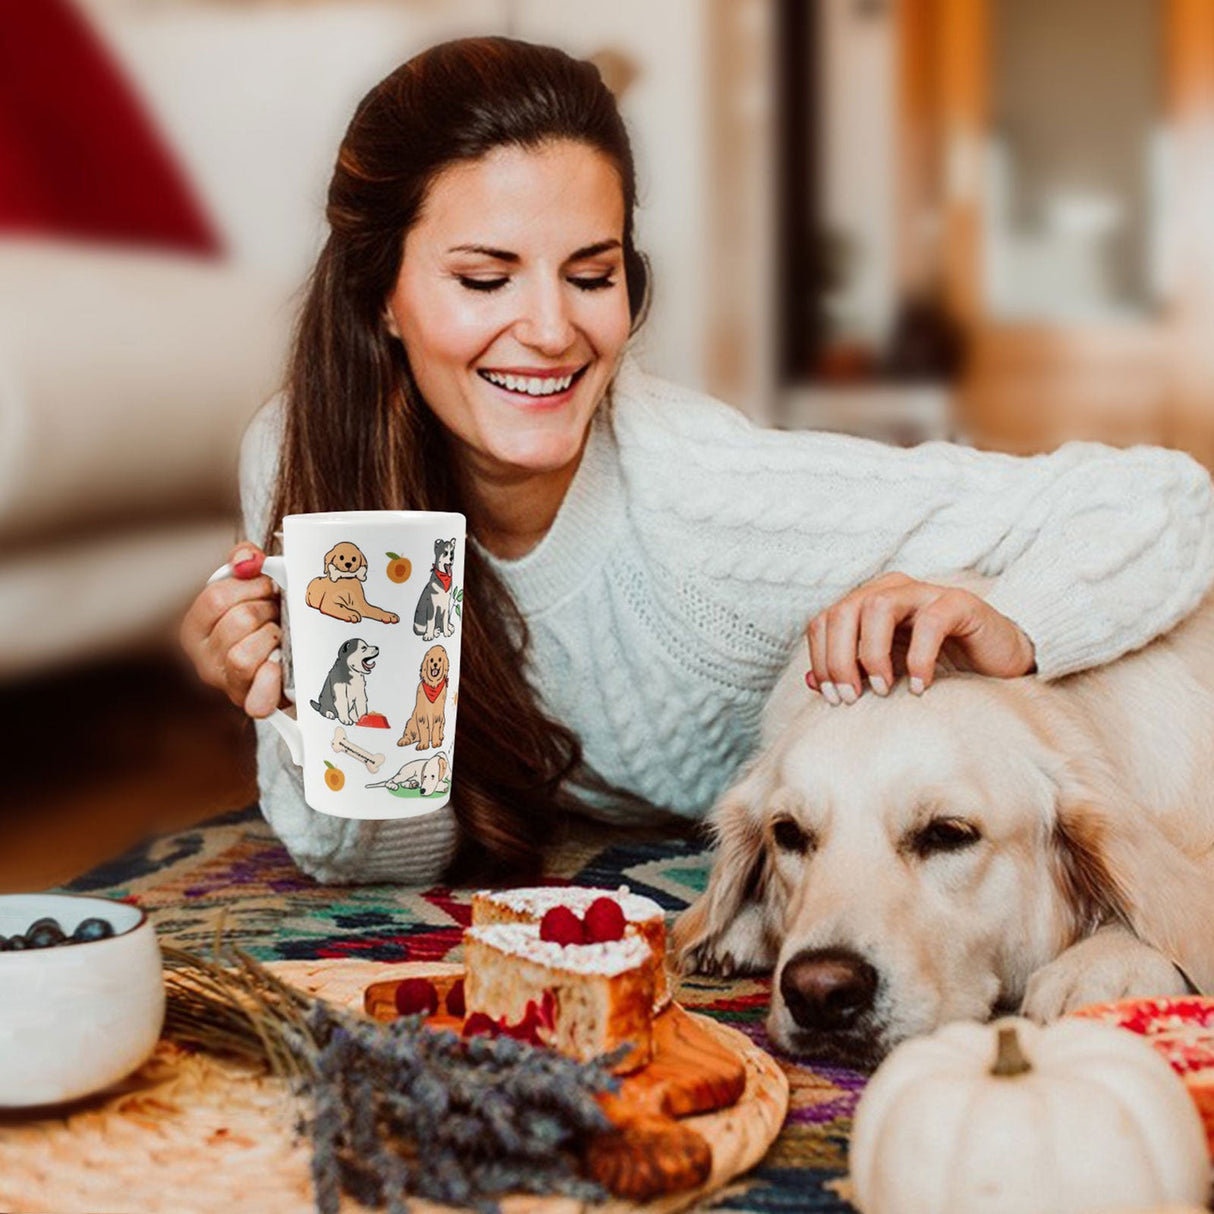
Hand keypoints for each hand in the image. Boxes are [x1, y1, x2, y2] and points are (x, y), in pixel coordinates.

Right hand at [179, 543, 282, 716]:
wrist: (287, 664)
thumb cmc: (264, 620)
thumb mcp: (249, 584)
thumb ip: (245, 560)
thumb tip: (248, 559)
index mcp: (195, 628)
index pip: (216, 598)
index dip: (252, 587)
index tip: (269, 588)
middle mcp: (202, 659)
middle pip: (237, 622)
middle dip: (267, 611)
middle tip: (277, 613)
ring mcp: (225, 684)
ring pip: (244, 656)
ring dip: (273, 639)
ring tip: (280, 635)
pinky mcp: (249, 704)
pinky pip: (256, 698)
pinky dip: (271, 681)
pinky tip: (279, 665)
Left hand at [804, 572, 1035, 703]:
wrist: (995, 664)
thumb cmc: (937, 666)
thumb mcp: (887, 672)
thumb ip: (851, 674)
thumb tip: (810, 683)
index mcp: (867, 602)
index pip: (825, 621)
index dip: (820, 659)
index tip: (832, 697)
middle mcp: (892, 590)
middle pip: (844, 611)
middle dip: (839, 658)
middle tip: (850, 697)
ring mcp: (925, 592)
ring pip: (878, 606)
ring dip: (872, 653)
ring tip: (882, 689)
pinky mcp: (959, 603)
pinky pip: (929, 622)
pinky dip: (918, 658)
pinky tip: (919, 686)